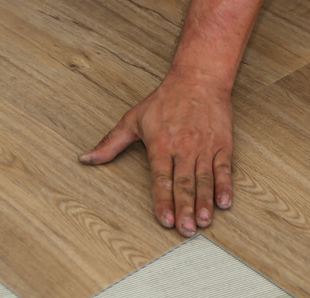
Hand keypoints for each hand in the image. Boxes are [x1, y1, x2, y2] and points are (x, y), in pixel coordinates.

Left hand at [79, 70, 232, 236]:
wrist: (198, 78)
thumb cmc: (164, 99)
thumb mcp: (132, 119)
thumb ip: (110, 143)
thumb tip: (85, 158)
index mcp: (160, 144)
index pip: (160, 178)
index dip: (163, 200)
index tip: (165, 219)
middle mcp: (183, 148)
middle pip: (183, 183)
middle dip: (185, 209)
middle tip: (186, 230)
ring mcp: (204, 147)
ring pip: (204, 179)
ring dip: (204, 202)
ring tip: (204, 221)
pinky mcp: (222, 144)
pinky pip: (224, 169)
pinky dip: (224, 186)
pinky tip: (224, 203)